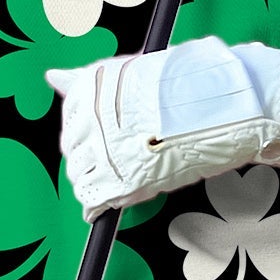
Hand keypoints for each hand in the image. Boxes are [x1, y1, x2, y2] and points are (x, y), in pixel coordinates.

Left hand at [49, 37, 279, 219]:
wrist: (229, 105)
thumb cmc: (187, 87)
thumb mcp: (132, 74)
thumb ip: (87, 82)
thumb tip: (51, 76)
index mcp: (92, 86)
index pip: (71, 120)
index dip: (88, 134)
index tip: (106, 138)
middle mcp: (92, 115)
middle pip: (71, 149)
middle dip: (89, 158)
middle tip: (118, 160)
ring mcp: (106, 148)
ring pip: (80, 175)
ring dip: (94, 181)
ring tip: (121, 177)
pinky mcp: (124, 179)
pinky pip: (94, 199)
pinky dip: (97, 206)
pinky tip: (105, 205)